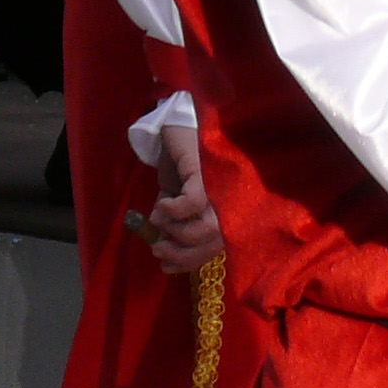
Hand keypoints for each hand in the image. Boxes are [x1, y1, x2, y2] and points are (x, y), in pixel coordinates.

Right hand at [143, 123, 222, 275]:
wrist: (180, 122)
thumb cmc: (182, 159)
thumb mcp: (175, 197)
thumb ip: (174, 221)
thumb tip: (161, 241)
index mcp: (226, 209)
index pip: (217, 247)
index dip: (190, 262)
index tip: (165, 266)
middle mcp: (231, 201)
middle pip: (215, 243)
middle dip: (181, 254)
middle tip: (156, 248)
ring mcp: (222, 187)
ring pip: (207, 228)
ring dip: (176, 232)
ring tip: (158, 221)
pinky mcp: (207, 172)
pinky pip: (194, 202)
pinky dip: (174, 210)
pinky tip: (162, 202)